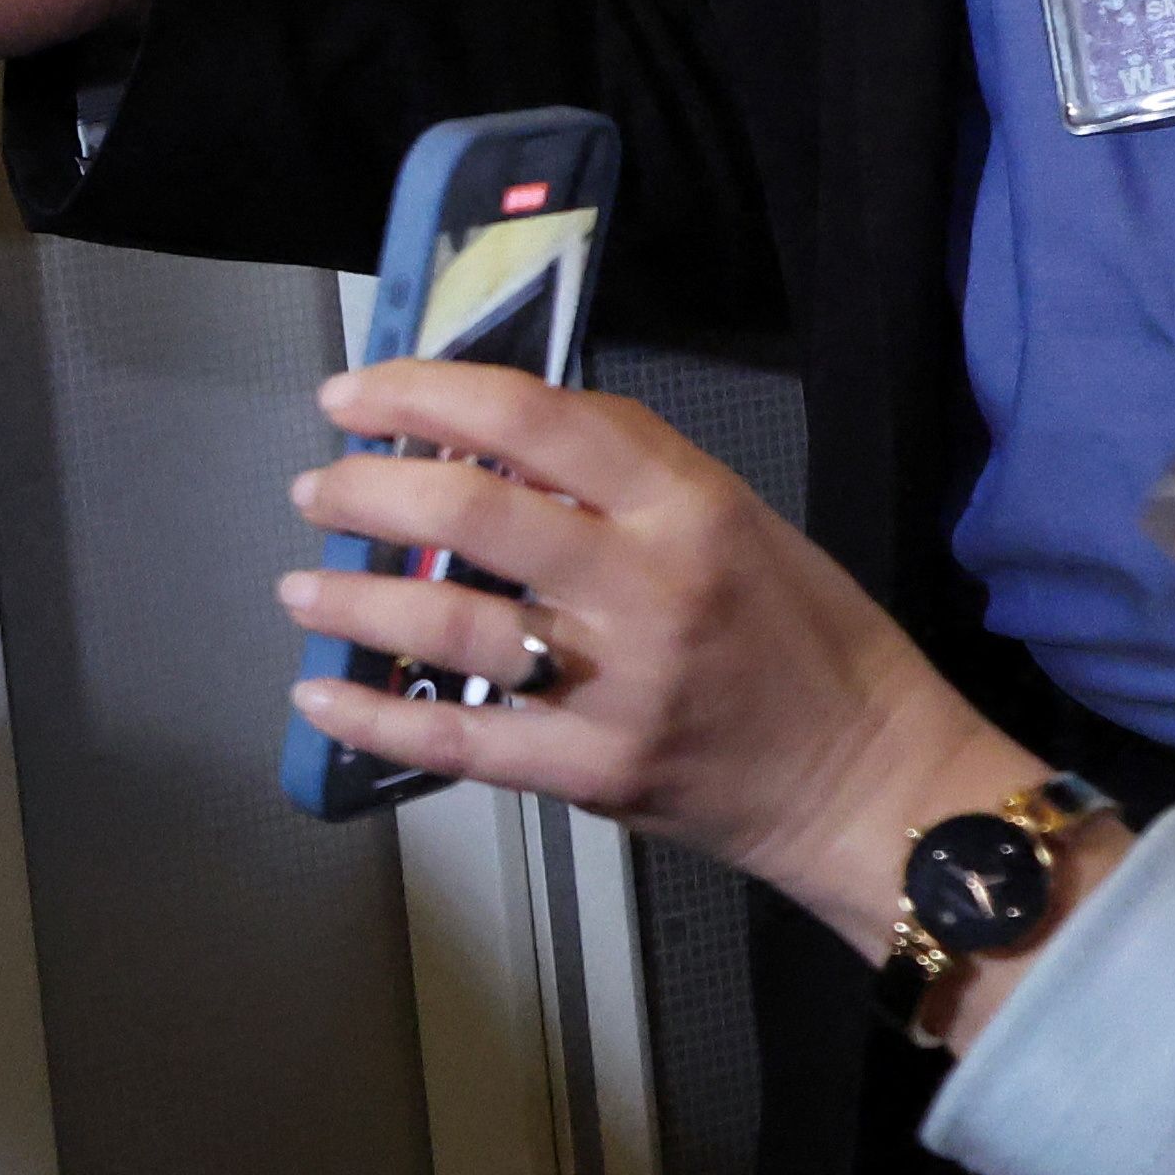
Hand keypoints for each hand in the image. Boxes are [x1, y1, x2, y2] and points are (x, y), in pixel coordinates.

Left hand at [277, 358, 1033, 953]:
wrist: (873, 780)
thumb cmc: (808, 639)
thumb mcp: (735, 522)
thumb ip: (623, 483)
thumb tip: (486, 442)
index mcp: (689, 506)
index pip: (534, 418)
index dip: (425, 393)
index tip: (353, 395)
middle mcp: (648, 586)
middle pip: (473, 511)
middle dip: (368, 490)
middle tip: (316, 488)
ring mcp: (618, 685)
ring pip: (448, 623)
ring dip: (354, 599)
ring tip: (301, 587)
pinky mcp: (594, 772)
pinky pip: (457, 740)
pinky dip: (374, 715)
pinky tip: (318, 694)